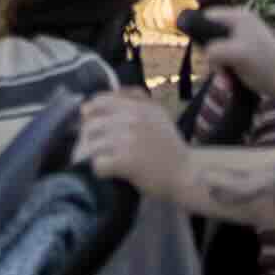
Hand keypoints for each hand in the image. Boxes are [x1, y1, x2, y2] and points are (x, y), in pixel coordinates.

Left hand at [65, 88, 192, 201]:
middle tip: (87, 148)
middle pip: (92, 123)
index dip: (90, 113)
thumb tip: (100, 99)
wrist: (188, 175)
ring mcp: (129, 139)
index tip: (90, 124)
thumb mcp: (158, 115)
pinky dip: (98, 169)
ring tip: (94, 162)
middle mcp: (134, 118)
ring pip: (92, 143)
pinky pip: (98, 163)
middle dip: (86, 137)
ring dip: (89, 155)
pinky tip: (105, 172)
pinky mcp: (127, 161)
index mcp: (141, 105)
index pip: (100, 101)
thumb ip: (135, 100)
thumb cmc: (170, 148)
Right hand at [187, 5, 274, 102]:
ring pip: (217, 50)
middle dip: (212, 56)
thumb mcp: (234, 53)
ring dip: (218, 67)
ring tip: (226, 82)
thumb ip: (213, 50)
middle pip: (210, 35)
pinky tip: (230, 83)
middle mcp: (239, 22)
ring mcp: (243, 37)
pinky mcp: (247, 52)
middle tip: (219, 73)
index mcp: (236, 16)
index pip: (206, 18)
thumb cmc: (264, 64)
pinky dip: (226, 70)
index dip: (200, 34)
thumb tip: (207, 55)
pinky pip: (227, 58)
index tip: (206, 55)